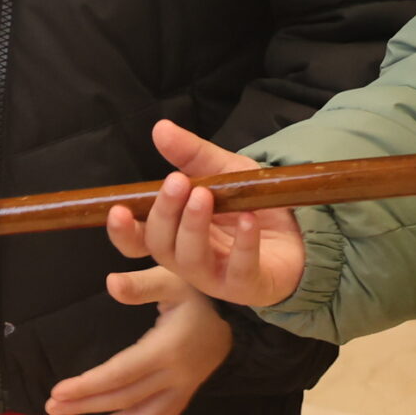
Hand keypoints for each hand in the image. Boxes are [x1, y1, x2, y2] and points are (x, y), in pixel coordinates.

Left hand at [45, 267, 232, 414]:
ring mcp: (184, 390)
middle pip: (125, 399)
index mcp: (167, 348)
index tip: (58, 391)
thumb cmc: (198, 291)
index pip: (120, 374)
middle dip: (86, 404)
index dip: (88, 386)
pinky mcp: (187, 395)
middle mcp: (176, 376)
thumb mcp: (172, 276)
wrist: (238, 313)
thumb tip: (110, 283)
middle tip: (51, 407)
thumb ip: (141, 284)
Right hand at [105, 119, 305, 307]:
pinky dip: (243, 243)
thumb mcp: (221, 170)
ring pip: (191, 261)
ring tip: (205, 195)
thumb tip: (160, 128)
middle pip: (161, 246)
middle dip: (165, 214)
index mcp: (174, 233)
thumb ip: (191, 154)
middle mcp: (188, 258)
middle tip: (177, 182)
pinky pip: (240, 270)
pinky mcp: (248, 286)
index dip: (123, 230)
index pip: (138, 239)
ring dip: (194, 227)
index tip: (117, 210)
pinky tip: (247, 218)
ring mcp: (216, 276)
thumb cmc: (247, 202)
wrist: (298, 230)